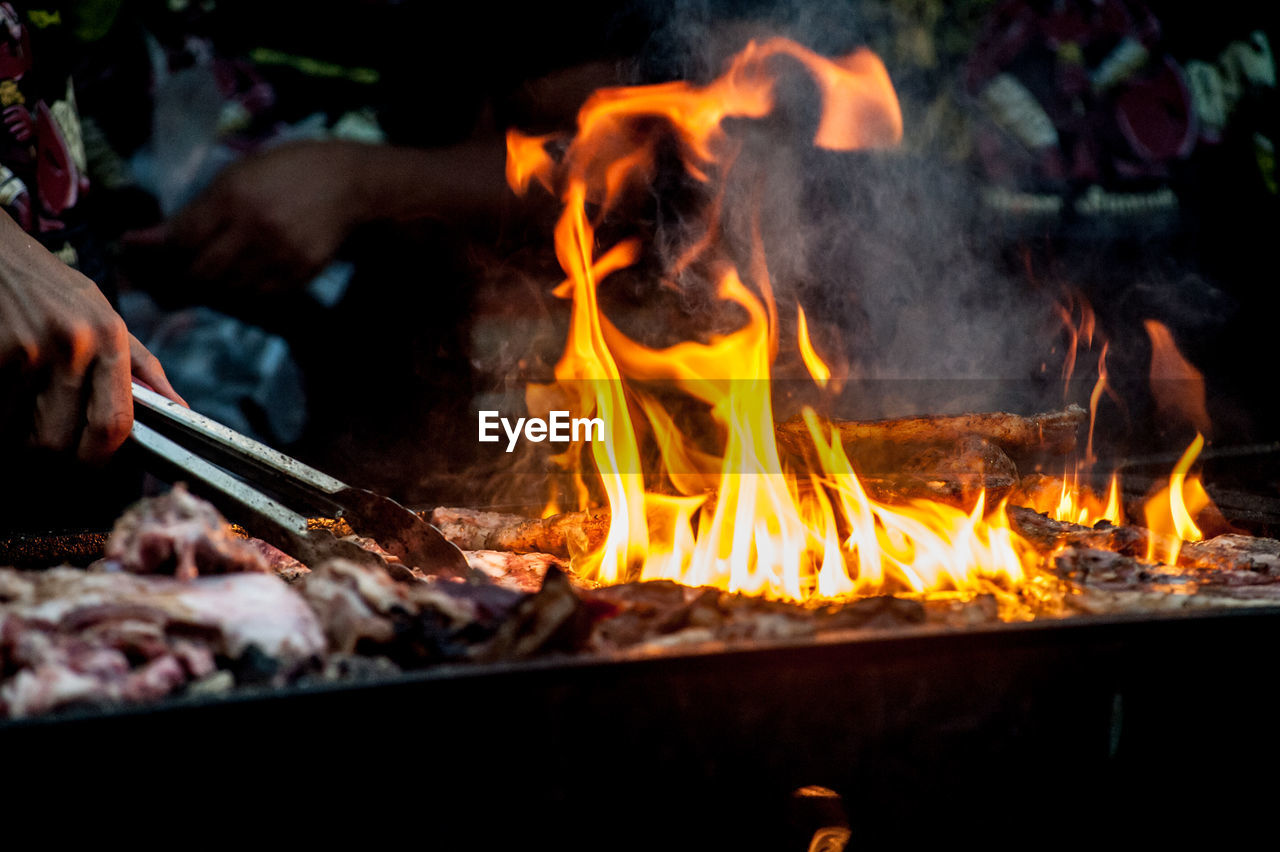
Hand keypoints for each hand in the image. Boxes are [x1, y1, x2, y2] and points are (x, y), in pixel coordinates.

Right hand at [1, 214, 182, 460]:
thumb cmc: (53, 287)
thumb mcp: (105, 314)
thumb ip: (141, 366)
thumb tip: (180, 409)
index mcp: (108, 339)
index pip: (113, 424)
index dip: (99, 459)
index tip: (89, 463)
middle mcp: (71, 345)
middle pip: (59, 442)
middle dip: (50, 457)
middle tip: (45, 448)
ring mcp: (25, 350)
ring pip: (16, 435)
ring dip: (14, 438)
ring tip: (19, 414)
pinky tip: (2, 397)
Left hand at [127, 140, 373, 296]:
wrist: (350, 185)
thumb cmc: (288, 171)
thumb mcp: (239, 175)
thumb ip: (198, 209)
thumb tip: (149, 238)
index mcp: (234, 197)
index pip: (180, 239)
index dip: (151, 250)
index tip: (132, 249)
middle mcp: (255, 230)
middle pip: (200, 272)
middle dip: (175, 277)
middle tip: (161, 275)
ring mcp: (280, 256)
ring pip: (226, 290)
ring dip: (205, 288)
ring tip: (196, 276)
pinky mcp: (300, 274)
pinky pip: (257, 296)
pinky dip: (239, 293)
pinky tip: (234, 278)